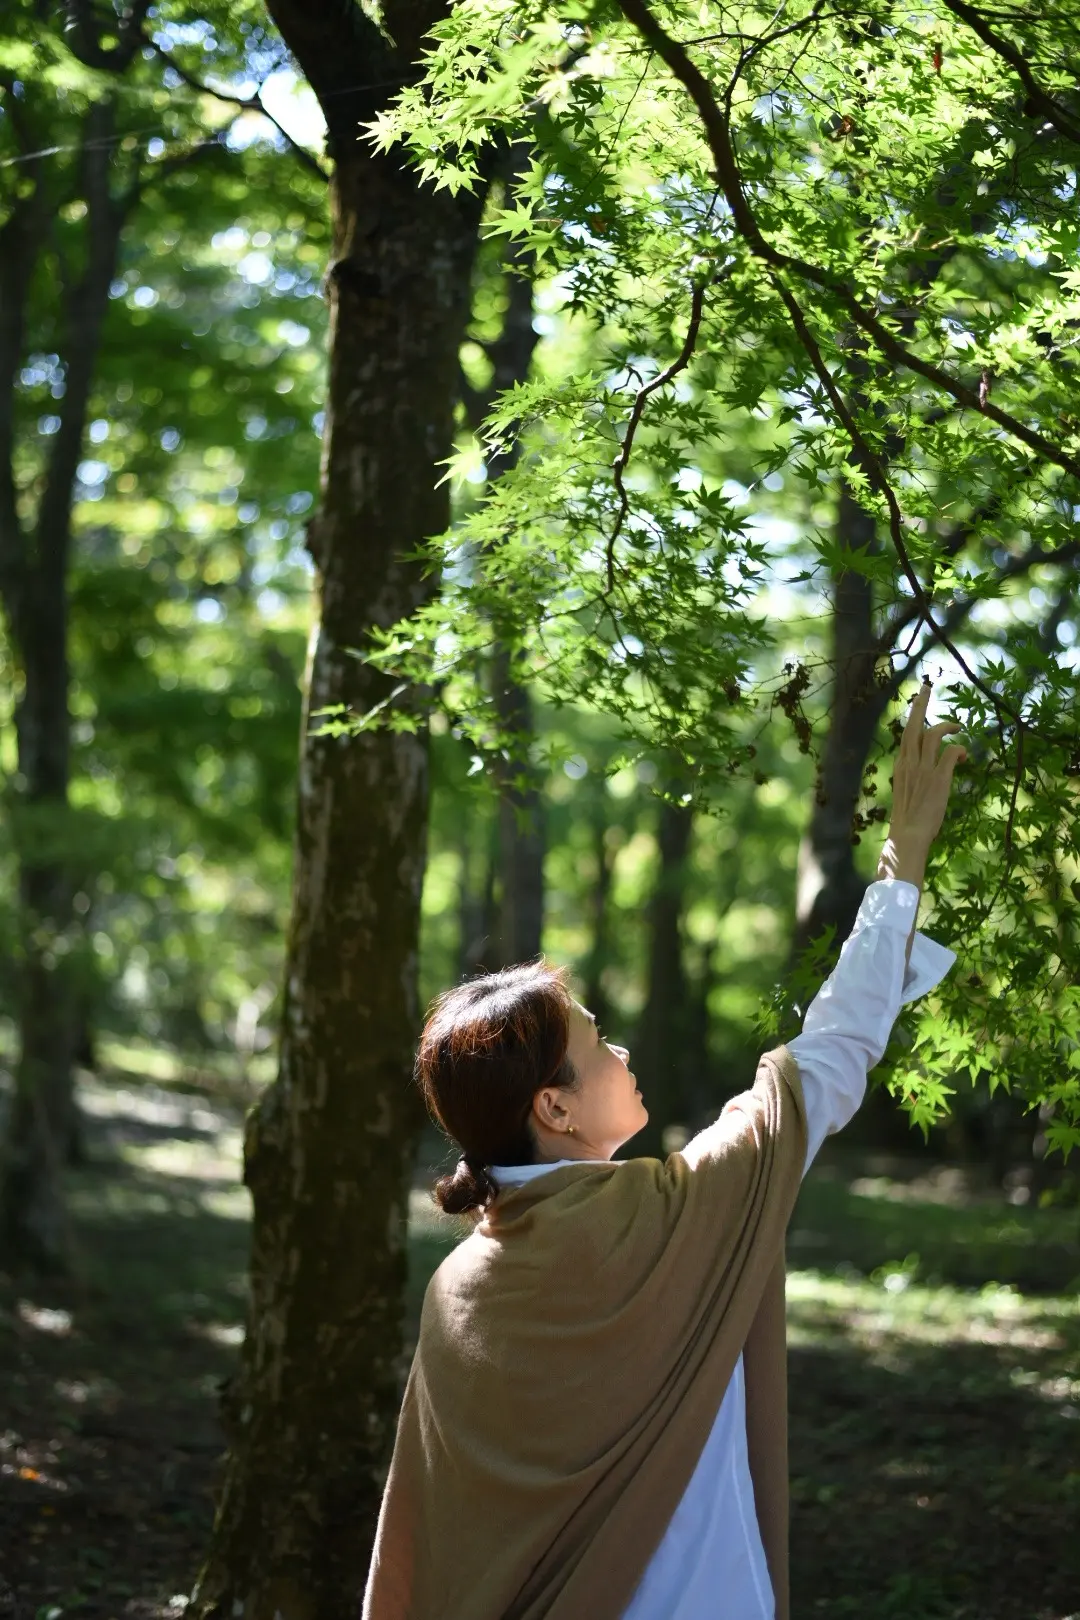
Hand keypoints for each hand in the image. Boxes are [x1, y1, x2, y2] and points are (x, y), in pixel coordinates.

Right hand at [886, 678, 966, 854]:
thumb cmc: (908, 818)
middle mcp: (910, 763)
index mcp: (900, 765)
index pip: (905, 734)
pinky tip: (964, 756)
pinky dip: (959, 749)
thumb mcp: (906, 791)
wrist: (908, 835)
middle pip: (913, 725)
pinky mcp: (939, 778)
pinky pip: (950, 752)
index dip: (913, 716)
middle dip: (921, 704)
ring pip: (933, 734)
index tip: (918, 702)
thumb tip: (928, 769)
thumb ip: (915, 775)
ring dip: (947, 725)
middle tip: (927, 686)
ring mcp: (924, 769)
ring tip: (958, 725)